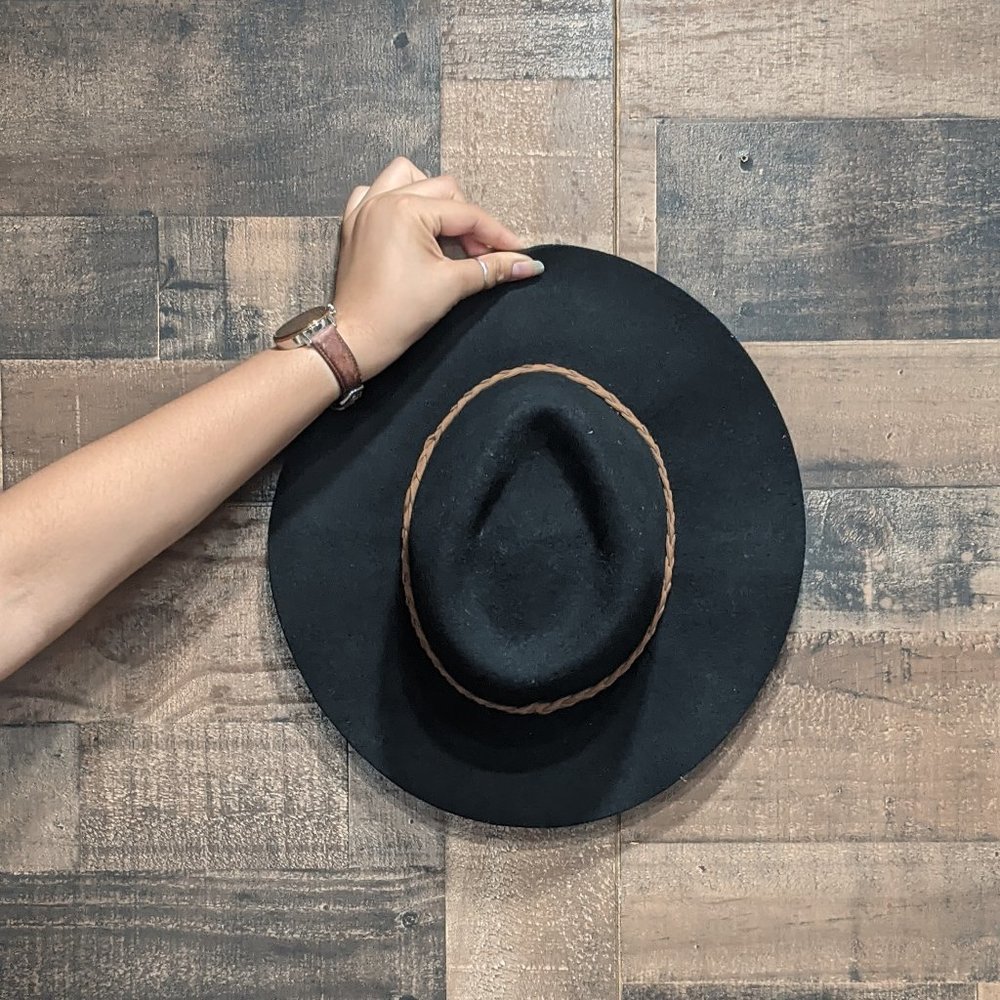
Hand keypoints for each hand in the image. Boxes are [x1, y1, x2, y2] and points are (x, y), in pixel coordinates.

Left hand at [331, 157, 543, 379]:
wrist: (355, 341)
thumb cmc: (397, 315)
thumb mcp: (451, 286)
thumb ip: (491, 269)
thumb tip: (528, 265)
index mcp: (407, 209)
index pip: (466, 214)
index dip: (496, 234)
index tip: (517, 252)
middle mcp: (383, 199)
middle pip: (444, 191)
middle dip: (468, 222)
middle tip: (482, 255)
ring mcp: (364, 209)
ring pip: (408, 178)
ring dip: (433, 198)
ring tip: (446, 231)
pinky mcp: (353, 225)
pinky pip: (374, 192)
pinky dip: (395, 200)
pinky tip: (409, 224)